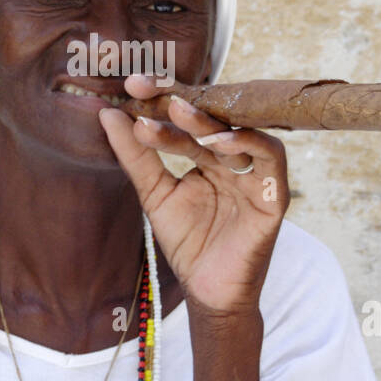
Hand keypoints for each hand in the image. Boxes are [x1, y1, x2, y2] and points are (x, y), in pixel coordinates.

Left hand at [97, 74, 290, 318]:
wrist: (209, 293)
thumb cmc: (188, 243)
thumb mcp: (154, 193)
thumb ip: (136, 155)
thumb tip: (107, 114)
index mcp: (208, 155)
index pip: (187, 117)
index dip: (163, 97)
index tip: (131, 86)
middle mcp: (233, 158)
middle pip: (212, 118)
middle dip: (181, 100)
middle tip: (148, 90)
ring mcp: (255, 173)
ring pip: (238, 132)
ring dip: (209, 120)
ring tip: (177, 111)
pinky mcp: (274, 193)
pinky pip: (270, 157)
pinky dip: (248, 143)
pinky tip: (218, 141)